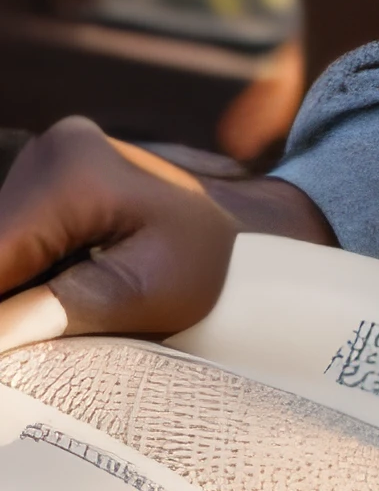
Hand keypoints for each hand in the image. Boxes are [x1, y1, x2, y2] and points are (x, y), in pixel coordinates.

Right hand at [0, 119, 333, 353]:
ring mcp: (44, 157)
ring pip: (0, 243)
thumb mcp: (146, 295)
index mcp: (72, 173)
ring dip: (13, 285)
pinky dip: (20, 271)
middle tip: (36, 332)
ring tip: (49, 313)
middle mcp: (48, 149)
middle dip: (6, 299)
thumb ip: (59, 311)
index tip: (14, 341)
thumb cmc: (210, 263)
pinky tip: (53, 290)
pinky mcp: (44, 175)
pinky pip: (12, 234)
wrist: (242, 227)